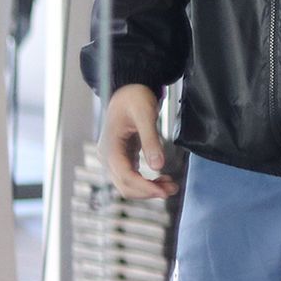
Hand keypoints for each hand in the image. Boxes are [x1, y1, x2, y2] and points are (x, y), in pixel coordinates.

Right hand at [100, 83, 177, 199]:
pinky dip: (146, 181)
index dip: (144, 187)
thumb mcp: (145, 115)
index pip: (125, 176)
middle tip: (173, 189)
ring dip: (148, 188)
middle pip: (125, 185)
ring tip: (171, 186)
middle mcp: (107, 156)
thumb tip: (158, 166)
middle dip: (148, 191)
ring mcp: (113, 158)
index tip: (163, 191)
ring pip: (128, 183)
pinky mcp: (122, 157)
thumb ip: (151, 140)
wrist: (128, 89)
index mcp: (109, 147)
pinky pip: (132, 176)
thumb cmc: (135, 97)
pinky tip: (162, 179)